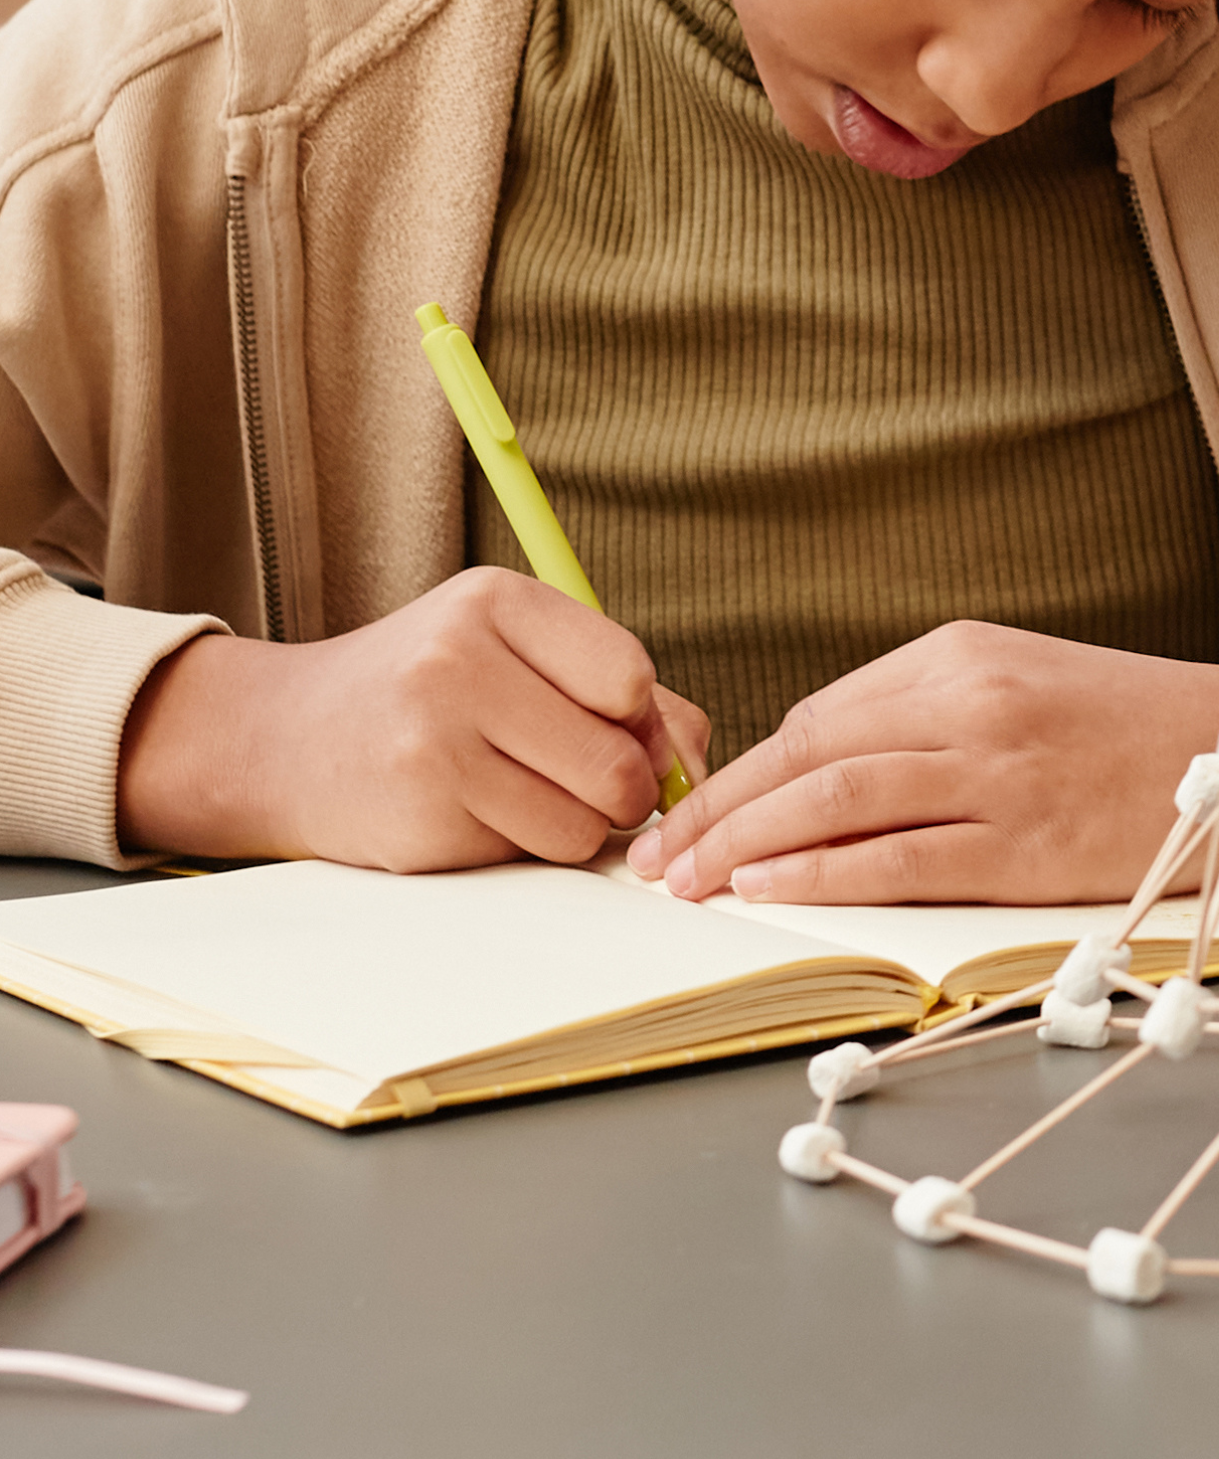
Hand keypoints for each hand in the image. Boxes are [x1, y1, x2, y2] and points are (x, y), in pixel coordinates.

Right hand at [116, 571, 710, 871]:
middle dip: (623, 788)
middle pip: (616, 760)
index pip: (629, 675)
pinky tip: (478, 815)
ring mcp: (431, 746)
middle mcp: (458, 663)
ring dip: (577, 826)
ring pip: (581, 823)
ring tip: (528, 794)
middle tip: (587, 781)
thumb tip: (693, 765)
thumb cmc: (429, 689)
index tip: (617, 730)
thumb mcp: (515, 650)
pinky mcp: (416, 822)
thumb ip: (622, 692)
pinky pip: (527, 856)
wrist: (286, 739)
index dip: (641, 720)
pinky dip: (523, 847)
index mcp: (496, 602)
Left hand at [629, 625, 1218, 908]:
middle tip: (651, 860)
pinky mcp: (1021, 841)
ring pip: (833, 802)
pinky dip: (816, 874)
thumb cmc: (1133, 727)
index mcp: (964, 653)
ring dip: (741, 846)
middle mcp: (970, 700)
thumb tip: (817, 773)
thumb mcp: (1025, 684)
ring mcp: (995, 770)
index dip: (739, 769)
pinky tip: (764, 890)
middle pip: (807, 753)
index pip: (820, 712)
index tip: (685, 811)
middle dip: (715, 810)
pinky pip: (894, 858)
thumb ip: (929, 715)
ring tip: (685, 885)